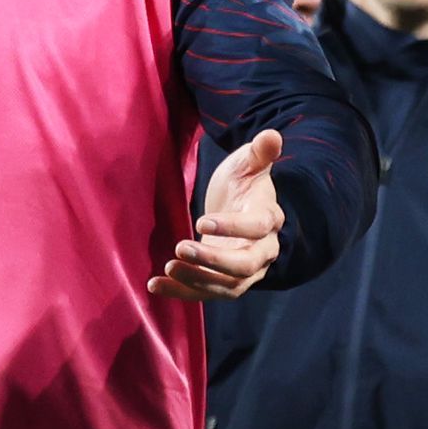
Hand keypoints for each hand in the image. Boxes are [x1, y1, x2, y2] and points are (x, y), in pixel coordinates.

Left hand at [159, 131, 286, 298]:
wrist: (239, 205)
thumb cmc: (244, 181)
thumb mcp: (248, 163)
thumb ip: (260, 152)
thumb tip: (272, 135)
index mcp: (269, 217)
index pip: (257, 227)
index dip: (232, 227)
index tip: (200, 221)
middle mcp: (264, 249)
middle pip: (245, 264)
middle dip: (213, 260)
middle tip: (180, 247)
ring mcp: (246, 270)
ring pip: (229, 285)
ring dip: (198, 280)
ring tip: (168, 268)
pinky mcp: (225, 281)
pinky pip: (207, 293)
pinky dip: (182, 293)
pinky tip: (155, 285)